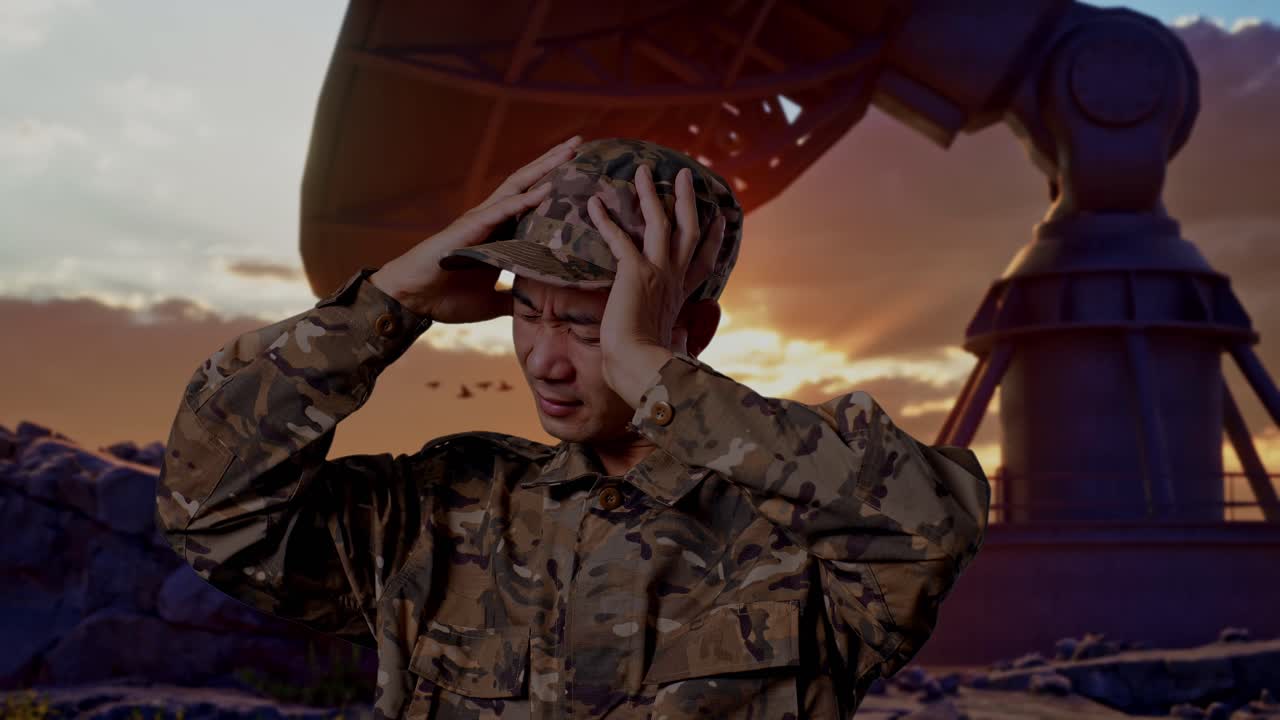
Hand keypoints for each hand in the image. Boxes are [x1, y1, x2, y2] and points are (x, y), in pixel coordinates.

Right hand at [369, 135, 582, 322]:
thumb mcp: (493, 300)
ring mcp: (480, 220)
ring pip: (518, 187)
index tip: (582, 170)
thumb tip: (537, 307)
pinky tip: (546, 188)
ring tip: (569, 150)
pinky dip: (525, 199)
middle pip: (528, 183)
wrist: (411, 300)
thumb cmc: (446, 296)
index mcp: (500, 232)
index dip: (556, 183)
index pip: (532, 201)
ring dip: (544, 168)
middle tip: (580, 142)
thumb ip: (513, 297)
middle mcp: (491, 219)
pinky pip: (501, 210)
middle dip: (554, 162)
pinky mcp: (469, 229)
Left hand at [588, 164, 726, 396]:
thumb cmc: (650, 364)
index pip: (703, 260)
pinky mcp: (636, 271)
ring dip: (650, 195)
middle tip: (684, 175)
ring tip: (641, 171)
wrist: (641, 367)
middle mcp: (674, 278)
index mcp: (682, 295)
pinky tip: (593, 203)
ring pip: (660, 222)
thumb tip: (687, 345)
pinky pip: (620, 237)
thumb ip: (682, 338)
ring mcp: (658, 272)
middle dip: (687, 200)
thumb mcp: (672, 346)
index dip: (712, 237)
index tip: (718, 218)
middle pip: (688, 229)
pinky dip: (605, 220)